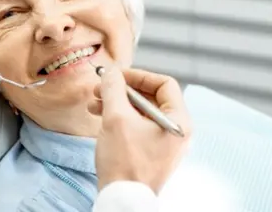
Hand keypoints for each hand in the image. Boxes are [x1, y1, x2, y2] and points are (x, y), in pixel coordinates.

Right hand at [89, 67, 190, 193]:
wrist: (121, 199)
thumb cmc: (124, 161)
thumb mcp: (116, 118)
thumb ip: (114, 89)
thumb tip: (111, 71)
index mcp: (178, 121)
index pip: (164, 84)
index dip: (138, 75)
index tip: (117, 75)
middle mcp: (175, 130)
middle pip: (150, 97)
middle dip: (122, 90)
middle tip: (100, 87)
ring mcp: (163, 142)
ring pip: (140, 111)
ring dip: (116, 103)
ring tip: (93, 103)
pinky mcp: (151, 150)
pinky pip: (136, 125)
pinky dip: (119, 118)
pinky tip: (99, 116)